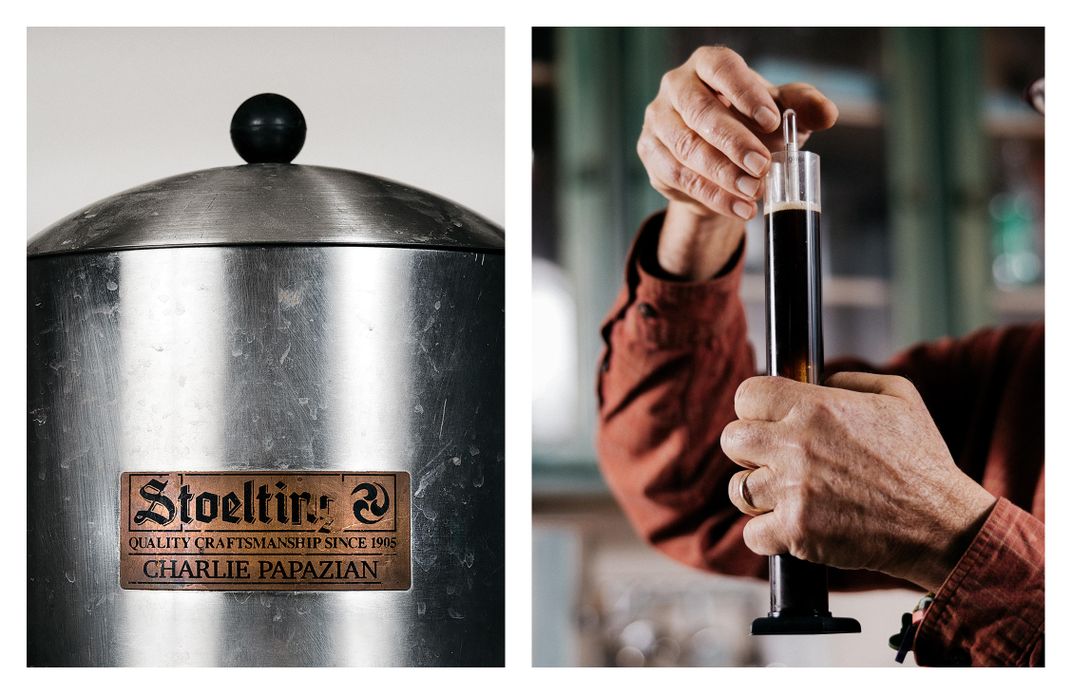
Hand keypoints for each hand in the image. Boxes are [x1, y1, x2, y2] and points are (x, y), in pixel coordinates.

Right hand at [637, 46, 837, 278]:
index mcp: (706, 64)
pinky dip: (713, 196)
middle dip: (733, 142)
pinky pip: (679, 177)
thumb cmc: (748, 124)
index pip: (721, 68)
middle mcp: (675, 87)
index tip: (772, 121)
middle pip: (700, 112)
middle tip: (762, 165)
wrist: (716, 162)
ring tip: (754, 192)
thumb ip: (802, 107)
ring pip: (687, 149)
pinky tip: (739, 207)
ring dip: (723, 174)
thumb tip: (827, 113)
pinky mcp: (650, 153)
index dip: (745, 92)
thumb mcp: (779, 112)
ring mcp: (657, 121)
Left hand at [721, 372, 996, 590]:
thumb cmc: (920, 460)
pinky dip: (766, 534)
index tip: (767, 420)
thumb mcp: (898, 396)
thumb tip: (819, 378)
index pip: (747, 395)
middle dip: (747, 449)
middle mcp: (796, 445)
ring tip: (785, 495)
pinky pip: (752, 533)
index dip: (754, 408)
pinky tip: (790, 526)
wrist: (940, 525)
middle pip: (731, 440)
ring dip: (757, 493)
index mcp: (815, 407)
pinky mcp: (796, 532)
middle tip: (773, 459)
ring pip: (737, 488)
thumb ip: (850, 378)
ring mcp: (793, 491)